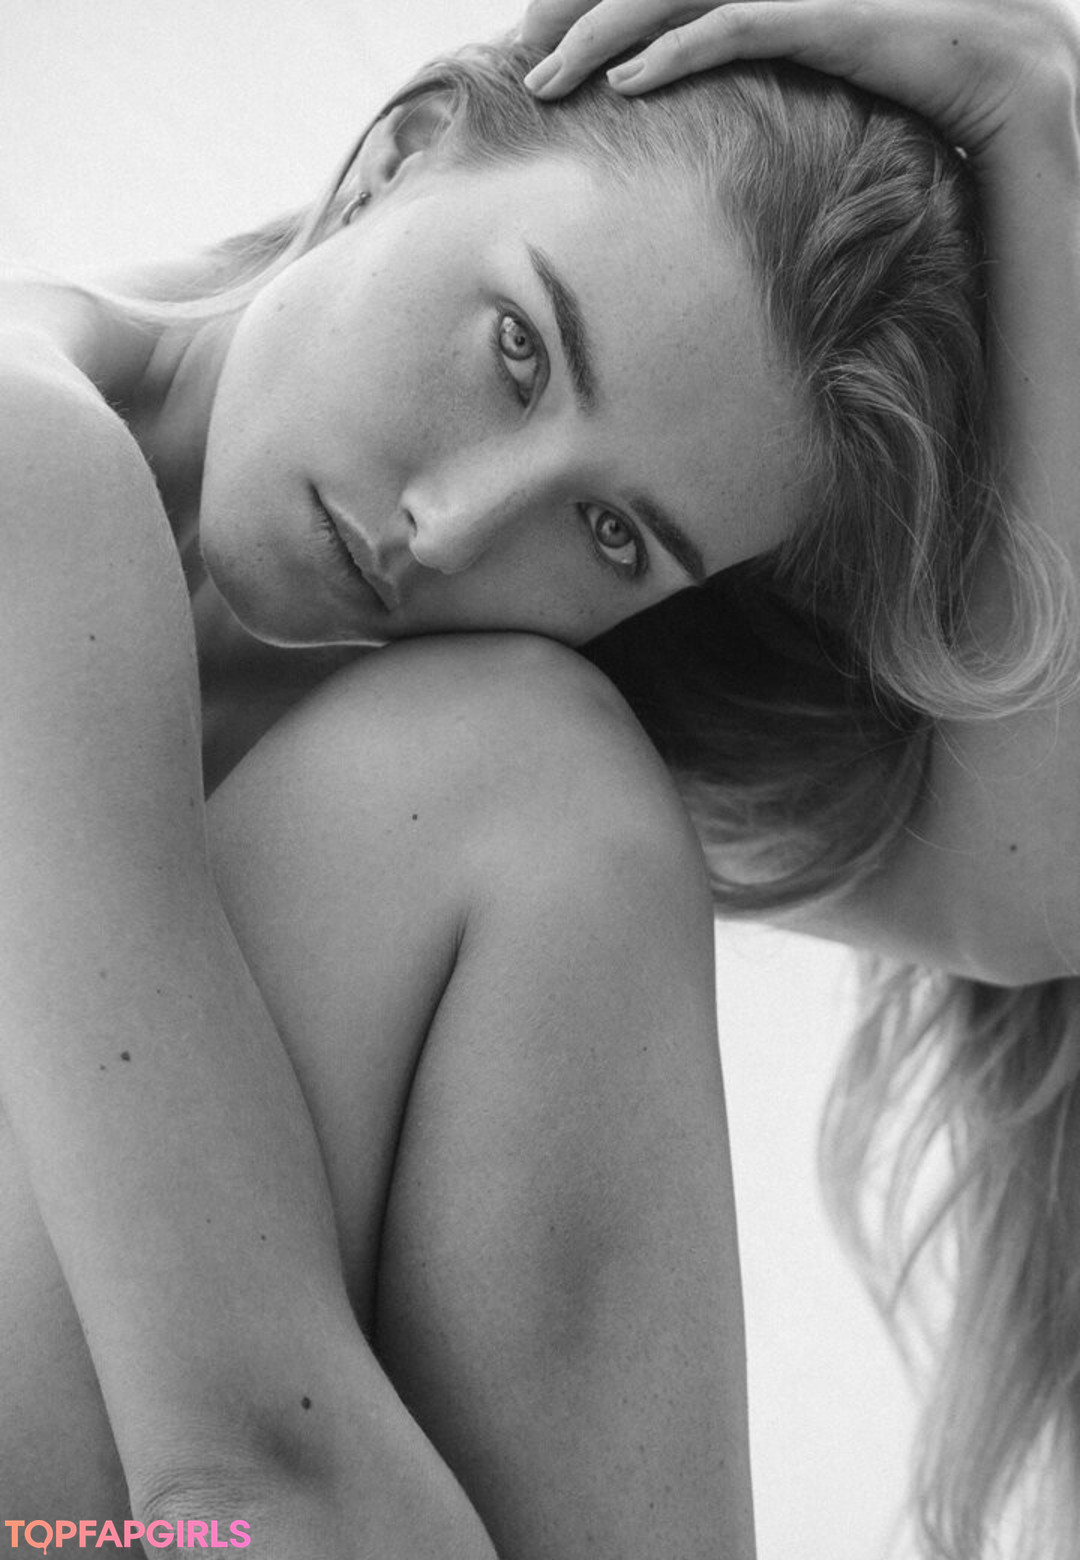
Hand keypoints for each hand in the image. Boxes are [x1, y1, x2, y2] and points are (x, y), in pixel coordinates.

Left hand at [520, 0, 1079, 164]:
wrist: (1020, 78)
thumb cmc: (924, 84)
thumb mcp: (824, 65)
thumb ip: (765, 62)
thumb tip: (708, 100)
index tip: (548, 43)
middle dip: (577, 10)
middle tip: (524, 58)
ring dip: (603, 35)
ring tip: (547, 77)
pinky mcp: (835, 14)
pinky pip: (735, 26)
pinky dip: (674, 52)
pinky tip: (626, 86)